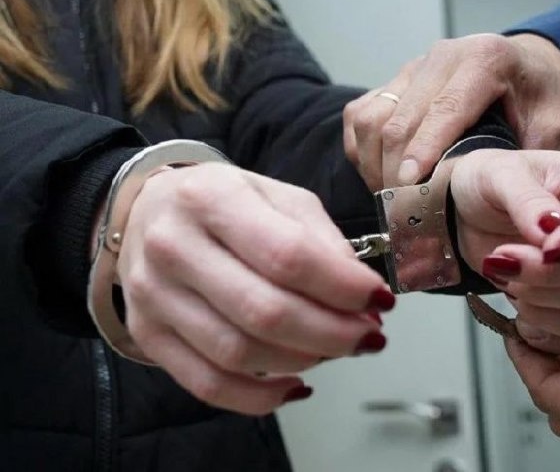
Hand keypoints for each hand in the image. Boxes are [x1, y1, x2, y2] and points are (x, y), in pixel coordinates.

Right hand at [114, 163, 393, 414]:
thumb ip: (322, 240)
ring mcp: (154, 296)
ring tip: (339, 348)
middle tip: (370, 335)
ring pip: (239, 353)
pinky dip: (261, 396)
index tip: (380, 299)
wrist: (147, 211)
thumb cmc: (223, 202)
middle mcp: (173, 246)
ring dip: (305, 361)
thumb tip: (363, 297)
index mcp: (211, 198)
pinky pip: (208, 384)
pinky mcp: (149, 335)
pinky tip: (297, 383)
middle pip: (265, 311)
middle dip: (333, 333)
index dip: (343, 286)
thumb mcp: (278, 196)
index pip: (288, 255)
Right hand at [343, 33, 559, 190]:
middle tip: (405, 213)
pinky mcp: (393, 81)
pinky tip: (382, 176)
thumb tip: (498, 197)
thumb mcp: (555, 128)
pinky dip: (364, 151)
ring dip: (375, 164)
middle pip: (400, 119)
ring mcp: (411, 68)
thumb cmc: (540, 101)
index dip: (424, 149)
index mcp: (485, 60)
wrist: (526, 68)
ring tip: (394, 198)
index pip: (445, 108)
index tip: (410, 184)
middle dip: (396, 170)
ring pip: (371, 118)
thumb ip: (530, 157)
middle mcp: (441, 57)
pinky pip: (360, 117)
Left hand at [451, 149, 559, 340]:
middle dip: (548, 272)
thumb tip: (551, 229)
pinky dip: (536, 315)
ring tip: (500, 267)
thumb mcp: (499, 174)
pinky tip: (511, 290)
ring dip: (537, 294)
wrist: (465, 211)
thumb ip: (527, 200)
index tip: (548, 249)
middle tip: (502, 257)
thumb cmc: (488, 179)